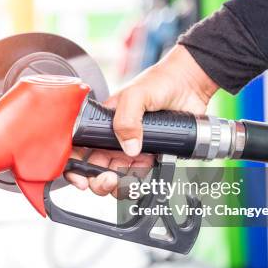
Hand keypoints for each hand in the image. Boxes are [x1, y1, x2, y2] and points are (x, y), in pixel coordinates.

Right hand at [65, 44, 218, 196]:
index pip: (81, 149)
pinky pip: (141, 176)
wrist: (190, 85)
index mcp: (103, 124)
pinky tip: (146, 170)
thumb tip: (129, 148)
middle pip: (97, 170)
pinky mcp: (152, 156)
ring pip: (118, 177)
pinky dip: (141, 180)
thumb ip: (126, 119)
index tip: (82, 179)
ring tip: (127, 180)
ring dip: (120, 185)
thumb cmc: (160, 81)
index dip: (76, 167)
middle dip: (99, 182)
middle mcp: (115, 139)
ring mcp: (133, 149)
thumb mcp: (135, 95)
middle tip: (109, 180)